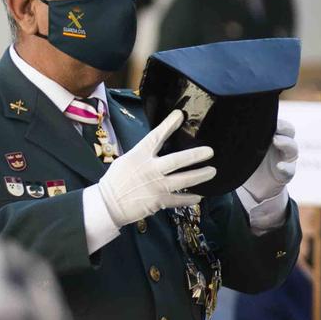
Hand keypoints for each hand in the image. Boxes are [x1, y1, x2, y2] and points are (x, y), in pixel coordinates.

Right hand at [94, 110, 214, 226]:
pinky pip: (179, 200)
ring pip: (184, 180)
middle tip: (210, 151)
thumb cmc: (116, 180)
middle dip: (195, 155)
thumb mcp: (127, 160)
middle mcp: (151, 169)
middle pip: (177, 160)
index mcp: (140, 155)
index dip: (168, 125)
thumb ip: (143, 154)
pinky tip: (199, 196)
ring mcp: (156, 186)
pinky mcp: (159, 201)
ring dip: (200, 175)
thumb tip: (158, 147)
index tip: (180, 115)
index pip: (156, 136)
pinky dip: (190, 199)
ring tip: (212, 171)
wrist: (108, 204)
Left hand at [243, 116, 298, 204]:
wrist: (253, 186)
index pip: (278, 121)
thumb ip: (238, 135)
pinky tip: (279, 167)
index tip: (264, 115)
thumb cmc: (246, 160)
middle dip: (283, 127)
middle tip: (274, 126)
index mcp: (271, 134)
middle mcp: (281, 144)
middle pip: (289, 131)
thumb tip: (221, 120)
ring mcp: (285, 159)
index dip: (275, 118)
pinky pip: (289, 171)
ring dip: (286, 143)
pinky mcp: (285, 174)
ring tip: (277, 141)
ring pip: (292, 148)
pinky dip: (286, 168)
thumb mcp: (242, 146)